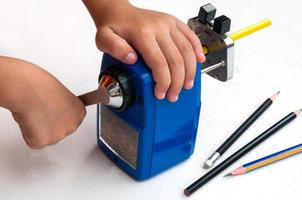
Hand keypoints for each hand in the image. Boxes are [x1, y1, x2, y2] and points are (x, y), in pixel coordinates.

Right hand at [0, 56, 85, 148]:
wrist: (28, 89)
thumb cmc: (41, 86)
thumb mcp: (62, 95)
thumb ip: (64, 109)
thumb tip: (56, 115)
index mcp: (80, 112)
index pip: (69, 121)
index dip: (56, 114)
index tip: (51, 108)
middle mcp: (73, 126)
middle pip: (59, 131)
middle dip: (48, 124)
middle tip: (40, 111)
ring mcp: (59, 135)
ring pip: (46, 138)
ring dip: (38, 129)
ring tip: (34, 113)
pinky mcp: (43, 142)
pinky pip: (33, 142)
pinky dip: (27, 133)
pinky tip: (28, 121)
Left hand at [84, 0, 205, 101]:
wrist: (118, 11)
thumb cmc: (113, 26)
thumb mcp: (104, 39)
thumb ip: (115, 49)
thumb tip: (131, 59)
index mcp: (143, 34)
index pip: (160, 64)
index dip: (163, 83)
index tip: (160, 93)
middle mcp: (159, 28)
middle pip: (176, 60)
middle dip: (177, 82)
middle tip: (173, 94)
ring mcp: (169, 25)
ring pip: (187, 51)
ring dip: (190, 72)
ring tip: (187, 85)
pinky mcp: (175, 23)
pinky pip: (191, 36)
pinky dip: (197, 50)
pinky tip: (199, 61)